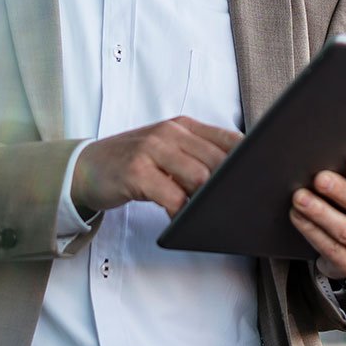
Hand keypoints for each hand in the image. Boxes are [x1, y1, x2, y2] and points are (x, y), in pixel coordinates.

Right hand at [71, 116, 240, 216]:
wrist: (85, 168)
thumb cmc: (132, 163)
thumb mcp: (166, 150)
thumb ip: (196, 156)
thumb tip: (237, 179)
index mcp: (183, 126)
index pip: (229, 138)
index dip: (249, 160)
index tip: (260, 181)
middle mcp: (170, 132)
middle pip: (218, 160)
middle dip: (230, 186)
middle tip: (237, 207)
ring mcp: (152, 149)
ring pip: (199, 177)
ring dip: (206, 201)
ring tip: (207, 215)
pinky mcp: (136, 171)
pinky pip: (171, 195)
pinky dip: (180, 212)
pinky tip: (179, 219)